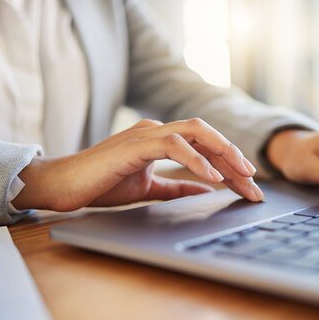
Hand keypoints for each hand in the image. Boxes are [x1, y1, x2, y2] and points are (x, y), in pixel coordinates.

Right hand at [12, 118, 264, 210]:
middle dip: (235, 156)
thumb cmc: (102, 184)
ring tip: (242, 176)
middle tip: (255, 182)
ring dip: (223, 153)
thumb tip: (207, 189)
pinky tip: (213, 177)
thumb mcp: (150, 188)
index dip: (230, 164)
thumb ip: (177, 186)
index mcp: (160, 139)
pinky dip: (196, 160)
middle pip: (207, 135)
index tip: (249, 186)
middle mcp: (157, 130)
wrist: (63, 186)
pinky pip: (173, 145)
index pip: (204, 146)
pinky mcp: (135, 144)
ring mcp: (146, 133)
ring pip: (195, 132)